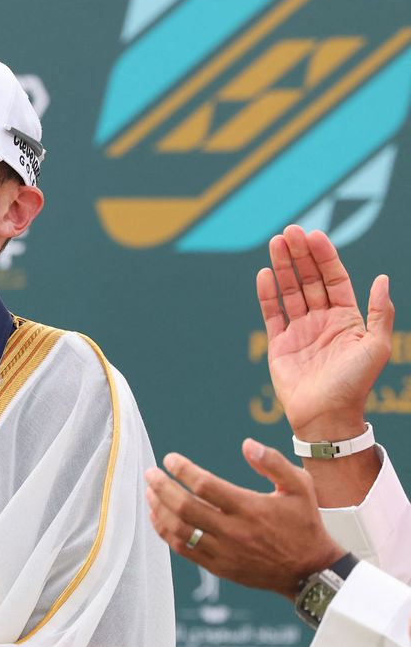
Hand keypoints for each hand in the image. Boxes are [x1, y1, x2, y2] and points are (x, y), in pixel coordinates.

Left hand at [145, 439, 344, 598]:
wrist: (310, 572)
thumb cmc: (304, 525)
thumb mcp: (300, 487)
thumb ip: (274, 462)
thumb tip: (247, 444)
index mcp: (251, 508)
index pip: (205, 485)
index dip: (182, 470)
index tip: (170, 459)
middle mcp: (234, 531)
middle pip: (185, 507)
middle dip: (162, 487)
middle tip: (150, 473)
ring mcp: (224, 551)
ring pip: (179, 530)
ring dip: (159, 509)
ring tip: (150, 492)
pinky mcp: (218, 567)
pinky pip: (183, 549)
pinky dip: (164, 532)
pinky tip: (157, 516)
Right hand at [259, 226, 392, 439]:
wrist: (326, 416)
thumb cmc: (355, 383)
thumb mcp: (377, 345)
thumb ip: (380, 312)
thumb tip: (382, 278)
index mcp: (347, 318)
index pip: (334, 278)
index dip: (325, 257)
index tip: (315, 236)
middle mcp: (322, 320)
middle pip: (309, 279)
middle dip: (300, 254)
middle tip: (290, 231)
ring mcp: (299, 331)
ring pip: (290, 291)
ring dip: (283, 266)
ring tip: (276, 243)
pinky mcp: (279, 344)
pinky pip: (272, 314)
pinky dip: (267, 294)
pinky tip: (264, 274)